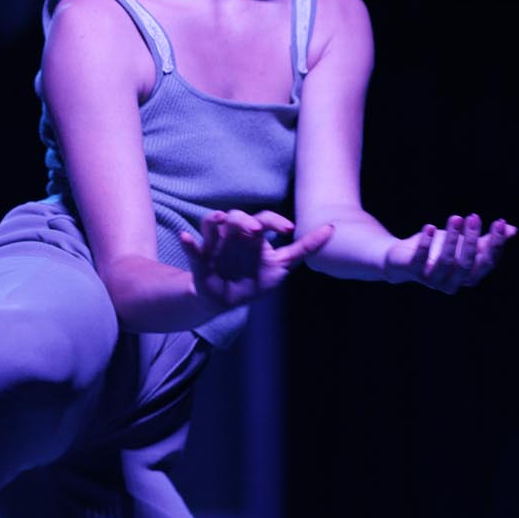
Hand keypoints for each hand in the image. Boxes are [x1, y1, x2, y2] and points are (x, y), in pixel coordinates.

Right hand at [180, 209, 333, 306]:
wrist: (226, 299)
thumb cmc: (255, 279)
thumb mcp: (283, 265)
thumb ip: (305, 248)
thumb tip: (332, 228)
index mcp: (253, 235)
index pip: (263, 219)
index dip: (274, 221)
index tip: (287, 230)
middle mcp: (233, 235)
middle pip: (236, 217)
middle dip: (245, 220)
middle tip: (255, 230)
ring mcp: (215, 246)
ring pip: (212, 225)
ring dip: (215, 221)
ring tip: (219, 220)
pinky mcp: (200, 260)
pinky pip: (193, 249)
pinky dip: (189, 243)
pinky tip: (186, 238)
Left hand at [384, 213, 516, 292]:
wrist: (400, 258)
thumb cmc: (436, 250)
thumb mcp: (462, 243)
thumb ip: (485, 240)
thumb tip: (513, 229)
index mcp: (469, 277)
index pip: (488, 262)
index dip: (496, 243)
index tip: (500, 222)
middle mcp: (453, 283)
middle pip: (468, 263)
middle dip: (472, 239)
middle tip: (473, 216)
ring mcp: (432, 281)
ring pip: (446, 262)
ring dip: (451, 238)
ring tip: (454, 217)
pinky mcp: (413, 273)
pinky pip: (420, 260)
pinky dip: (425, 243)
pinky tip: (429, 226)